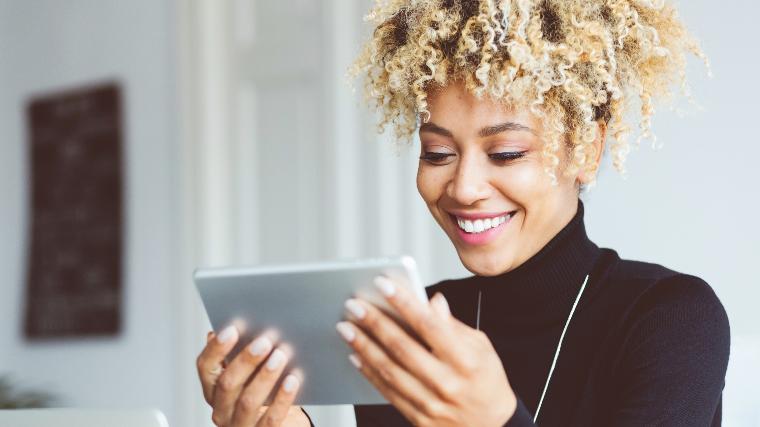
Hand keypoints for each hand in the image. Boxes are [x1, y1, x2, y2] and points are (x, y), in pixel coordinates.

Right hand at [196, 326, 309, 426]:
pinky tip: (293, 380)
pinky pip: (271, 419)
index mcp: (213, 388)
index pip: (206, 367)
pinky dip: (282, 398)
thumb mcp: (249, 373)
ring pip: (248, 401)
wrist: (281, 425)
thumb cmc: (263, 393)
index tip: (233, 329)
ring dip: (265, 376)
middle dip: (246, 360)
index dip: (217, 348)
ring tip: (281, 356)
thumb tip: (243, 325)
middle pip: (227, 383)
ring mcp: (239, 425)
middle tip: (266, 340)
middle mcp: (221, 409)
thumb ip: (241, 353)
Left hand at [336, 276, 516, 426]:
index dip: (404, 302)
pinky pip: (387, 391)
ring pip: (389, 370)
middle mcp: (447, 382)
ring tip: (347, 327)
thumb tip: (432, 301)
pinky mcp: (419, 418)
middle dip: (374, 323)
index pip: (429, 325)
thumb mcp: (481, 347)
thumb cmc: (486, 381)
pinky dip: (369, 371)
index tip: (383, 284)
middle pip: (403, 347)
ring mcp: (431, 403)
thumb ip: (452, 325)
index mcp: (466, 360)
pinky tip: (356, 354)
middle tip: (354, 305)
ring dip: (364, 346)